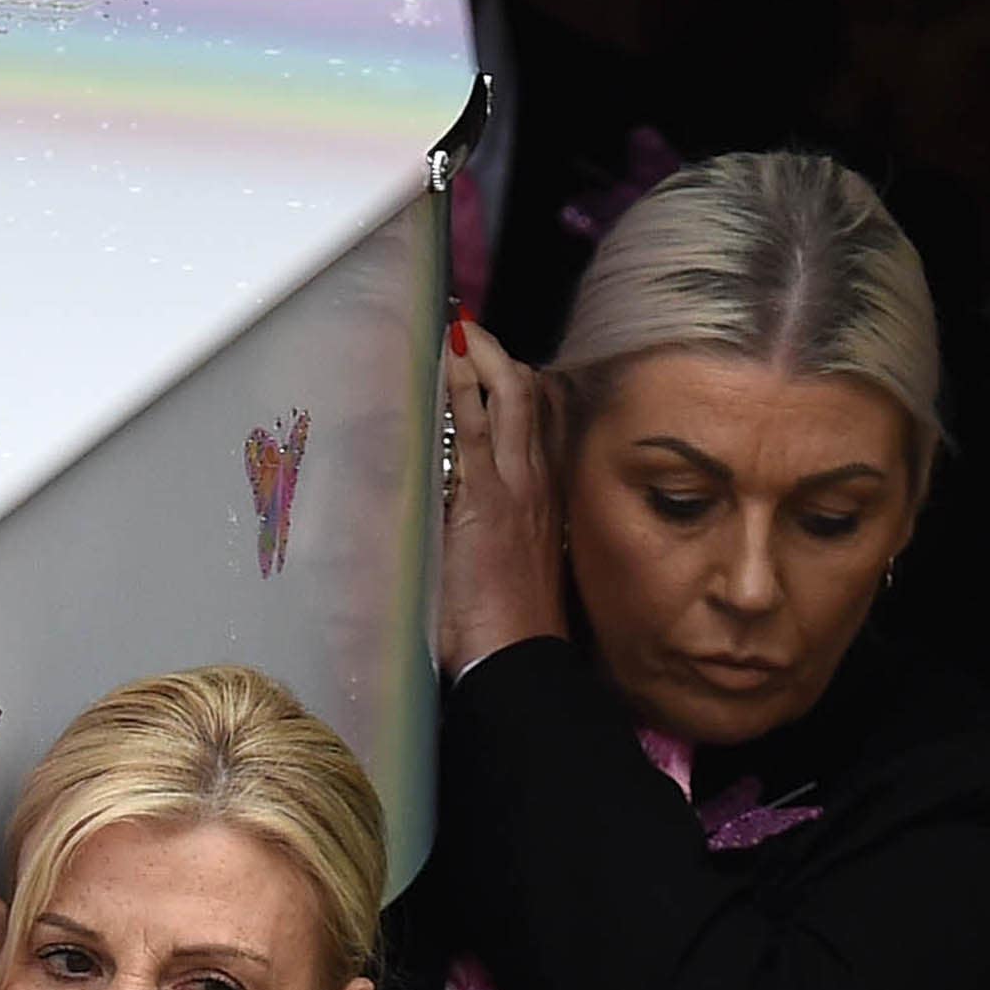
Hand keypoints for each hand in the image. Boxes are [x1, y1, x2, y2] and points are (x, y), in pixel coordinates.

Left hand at [438, 314, 571, 676]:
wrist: (518, 659)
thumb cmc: (507, 627)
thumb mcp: (506, 565)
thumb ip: (491, 530)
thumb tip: (466, 515)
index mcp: (543, 497)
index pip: (542, 419)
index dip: (521, 380)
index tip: (496, 358)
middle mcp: (536, 483)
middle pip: (532, 396)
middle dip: (499, 354)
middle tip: (469, 329)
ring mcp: (514, 488)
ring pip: (512, 399)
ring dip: (482, 357)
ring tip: (458, 329)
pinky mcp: (486, 500)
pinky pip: (477, 430)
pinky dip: (463, 390)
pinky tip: (447, 363)